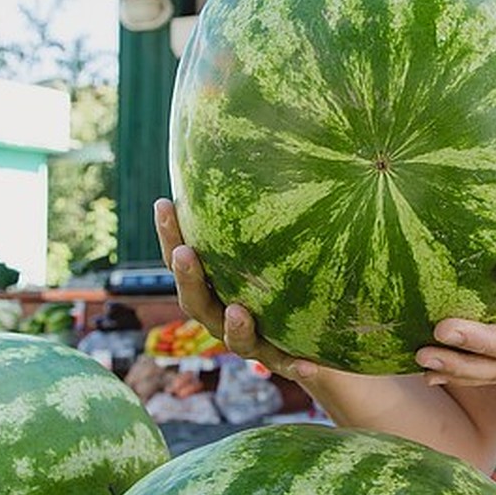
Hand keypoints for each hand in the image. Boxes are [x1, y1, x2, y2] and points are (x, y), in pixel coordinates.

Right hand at [152, 199, 322, 381]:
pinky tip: (315, 364)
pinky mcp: (289, 360)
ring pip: (235, 340)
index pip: (185, 257)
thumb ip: (268, 200)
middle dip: (188, 277)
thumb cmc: (293, 268)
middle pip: (196, 300)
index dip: (171, 233)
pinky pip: (292, 365)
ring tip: (239, 310)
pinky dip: (300, 365)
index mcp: (216, 283)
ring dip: (234, 326)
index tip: (166, 202)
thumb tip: (261, 129)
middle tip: (186, 252)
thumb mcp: (280, 235)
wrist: (328, 331)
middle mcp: (226, 314)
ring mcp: (256, 342)